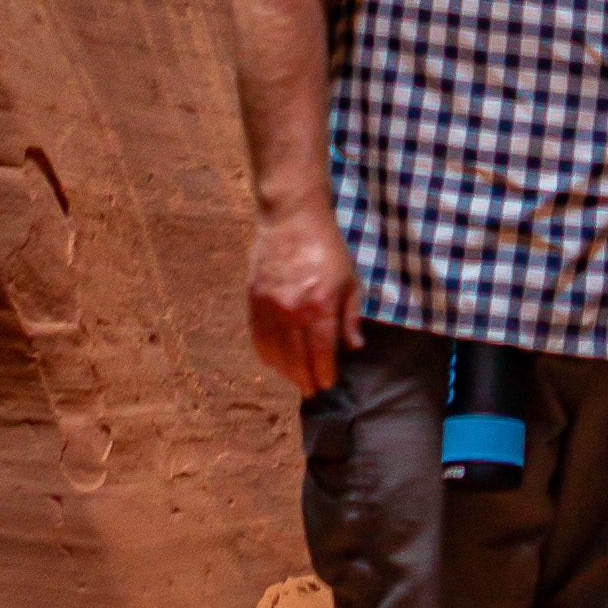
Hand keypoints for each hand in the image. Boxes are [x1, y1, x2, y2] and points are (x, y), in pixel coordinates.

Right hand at [247, 201, 360, 391]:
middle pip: (296, 358)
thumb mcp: (350, 278)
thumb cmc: (327, 246)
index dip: (324, 373)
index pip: (320, 352)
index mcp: (320, 304)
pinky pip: (257, 336)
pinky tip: (274, 361)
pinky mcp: (253, 299)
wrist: (291, 216)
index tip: (328, 384)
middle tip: (312, 390)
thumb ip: (350, 316)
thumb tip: (353, 348)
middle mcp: (292, 310)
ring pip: (274, 352)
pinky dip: (266, 354)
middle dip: (305, 379)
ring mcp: (269, 306)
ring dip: (285, 371)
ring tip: (296, 379)